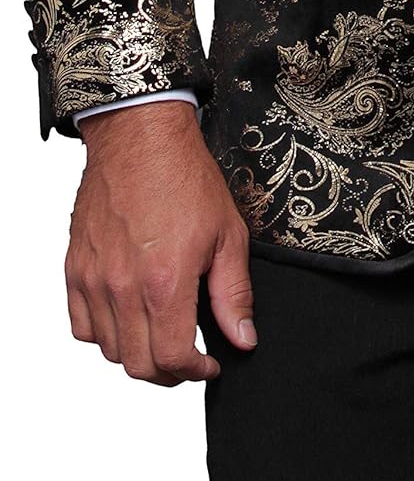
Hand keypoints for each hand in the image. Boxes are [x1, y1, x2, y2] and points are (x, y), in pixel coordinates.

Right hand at [68, 99, 256, 385]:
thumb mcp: (227, 234)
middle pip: (138, 364)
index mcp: (164, 282)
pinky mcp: (75, 268)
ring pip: (108, 349)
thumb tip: (243, 338)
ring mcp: (93, 279)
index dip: (195, 371)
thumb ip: (234, 294)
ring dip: (137, 353)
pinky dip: (103, 333)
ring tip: (162, 334)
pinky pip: (81, 325)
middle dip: (169, 371)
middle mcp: (122, 287)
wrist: (141, 137)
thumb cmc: (185, 178)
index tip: (209, 363)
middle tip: (189, 357)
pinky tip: (128, 316)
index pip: (172, 359)